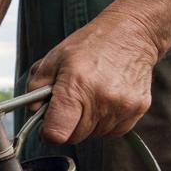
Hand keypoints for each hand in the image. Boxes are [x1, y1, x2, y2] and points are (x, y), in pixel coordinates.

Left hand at [26, 9, 160, 143]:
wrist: (131, 33)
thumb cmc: (90, 45)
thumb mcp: (54, 59)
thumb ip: (36, 88)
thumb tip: (33, 112)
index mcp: (76, 85)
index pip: (57, 133)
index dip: (48, 131)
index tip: (48, 123)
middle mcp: (102, 99)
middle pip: (74, 137)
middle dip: (67, 124)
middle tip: (70, 102)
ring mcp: (122, 106)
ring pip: (93, 135)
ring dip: (87, 123)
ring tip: (90, 96)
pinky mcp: (137, 110)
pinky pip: (112, 132)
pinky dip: (105, 121)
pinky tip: (105, 100)